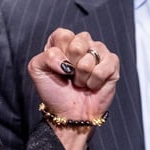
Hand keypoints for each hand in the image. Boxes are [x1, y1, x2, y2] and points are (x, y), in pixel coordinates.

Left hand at [28, 28, 119, 149]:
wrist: (70, 114)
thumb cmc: (54, 92)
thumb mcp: (37, 71)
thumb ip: (44, 56)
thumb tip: (65, 61)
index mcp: (63, 41)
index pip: (63, 35)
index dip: (59, 54)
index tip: (58, 68)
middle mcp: (82, 43)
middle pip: (78, 43)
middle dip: (71, 65)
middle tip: (70, 76)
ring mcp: (99, 52)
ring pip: (91, 57)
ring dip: (82, 76)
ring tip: (80, 82)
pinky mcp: (112, 63)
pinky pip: (105, 66)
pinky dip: (96, 81)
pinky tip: (92, 85)